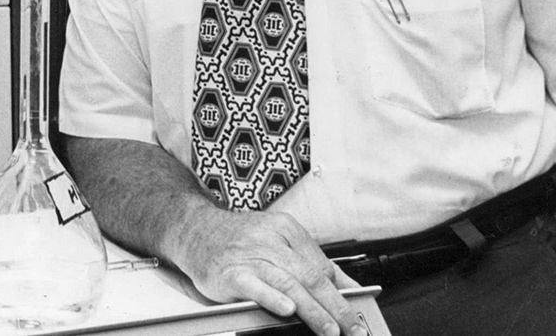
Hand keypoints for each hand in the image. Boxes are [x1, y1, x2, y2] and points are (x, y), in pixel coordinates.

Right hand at [171, 208, 368, 335]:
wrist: (195, 229)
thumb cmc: (240, 240)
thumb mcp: (279, 241)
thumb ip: (312, 263)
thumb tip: (350, 288)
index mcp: (288, 230)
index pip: (324, 267)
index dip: (346, 295)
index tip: (360, 316)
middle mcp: (271, 240)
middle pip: (312, 277)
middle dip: (337, 307)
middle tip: (354, 329)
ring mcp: (250, 255)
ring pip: (290, 284)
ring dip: (314, 310)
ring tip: (331, 330)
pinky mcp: (231, 272)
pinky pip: (255, 286)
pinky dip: (272, 298)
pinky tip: (287, 309)